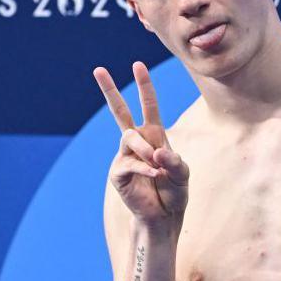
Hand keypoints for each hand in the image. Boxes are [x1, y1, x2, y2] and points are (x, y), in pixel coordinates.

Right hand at [94, 61, 189, 224]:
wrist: (163, 216)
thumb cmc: (174, 192)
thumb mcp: (182, 174)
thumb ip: (174, 162)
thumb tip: (156, 155)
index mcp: (154, 135)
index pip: (148, 105)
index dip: (144, 85)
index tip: (137, 64)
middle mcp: (137, 142)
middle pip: (119, 111)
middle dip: (109, 89)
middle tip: (98, 69)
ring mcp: (125, 156)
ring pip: (130, 138)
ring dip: (145, 148)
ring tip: (156, 163)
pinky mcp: (118, 173)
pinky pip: (129, 163)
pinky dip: (145, 169)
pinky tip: (155, 175)